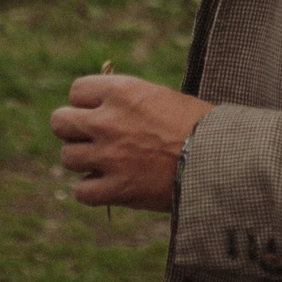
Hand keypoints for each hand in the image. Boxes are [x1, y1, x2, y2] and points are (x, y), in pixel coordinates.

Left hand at [50, 74, 213, 210]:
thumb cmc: (199, 125)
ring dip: (83, 160)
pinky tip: (109, 186)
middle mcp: (108, 120)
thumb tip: (101, 106)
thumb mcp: (161, 97)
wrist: (221, 159)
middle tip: (93, 138)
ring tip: (105, 163)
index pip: (76, 90)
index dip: (86, 102)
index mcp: (122, 91)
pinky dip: (91, 191)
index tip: (98, 111)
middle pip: (60, 121)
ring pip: (67, 157)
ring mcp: (108, 156)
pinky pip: (81, 191)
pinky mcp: (116, 188)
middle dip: (73, 130)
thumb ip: (128, 100)